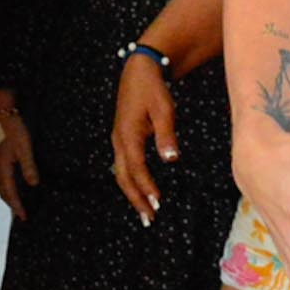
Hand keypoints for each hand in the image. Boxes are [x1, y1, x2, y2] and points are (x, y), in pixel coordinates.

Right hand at [0, 100, 39, 220]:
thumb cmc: (12, 128)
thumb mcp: (24, 147)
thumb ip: (29, 167)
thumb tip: (33, 184)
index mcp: (2, 169)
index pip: (10, 193)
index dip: (17, 206)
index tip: (24, 217)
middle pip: (2, 191)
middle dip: (11, 203)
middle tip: (20, 213)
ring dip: (8, 195)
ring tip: (16, 202)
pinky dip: (5, 184)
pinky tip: (10, 183)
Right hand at [111, 53, 175, 225]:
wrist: (140, 70)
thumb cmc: (153, 89)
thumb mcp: (164, 110)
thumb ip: (167, 136)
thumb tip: (171, 159)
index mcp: (128, 135)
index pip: (137, 169)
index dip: (146, 187)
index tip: (157, 203)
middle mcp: (120, 140)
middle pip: (124, 177)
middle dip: (136, 199)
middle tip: (148, 218)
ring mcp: (119, 139)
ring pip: (122, 173)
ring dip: (133, 193)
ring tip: (145, 211)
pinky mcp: (123, 138)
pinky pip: (125, 165)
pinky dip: (132, 180)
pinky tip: (141, 189)